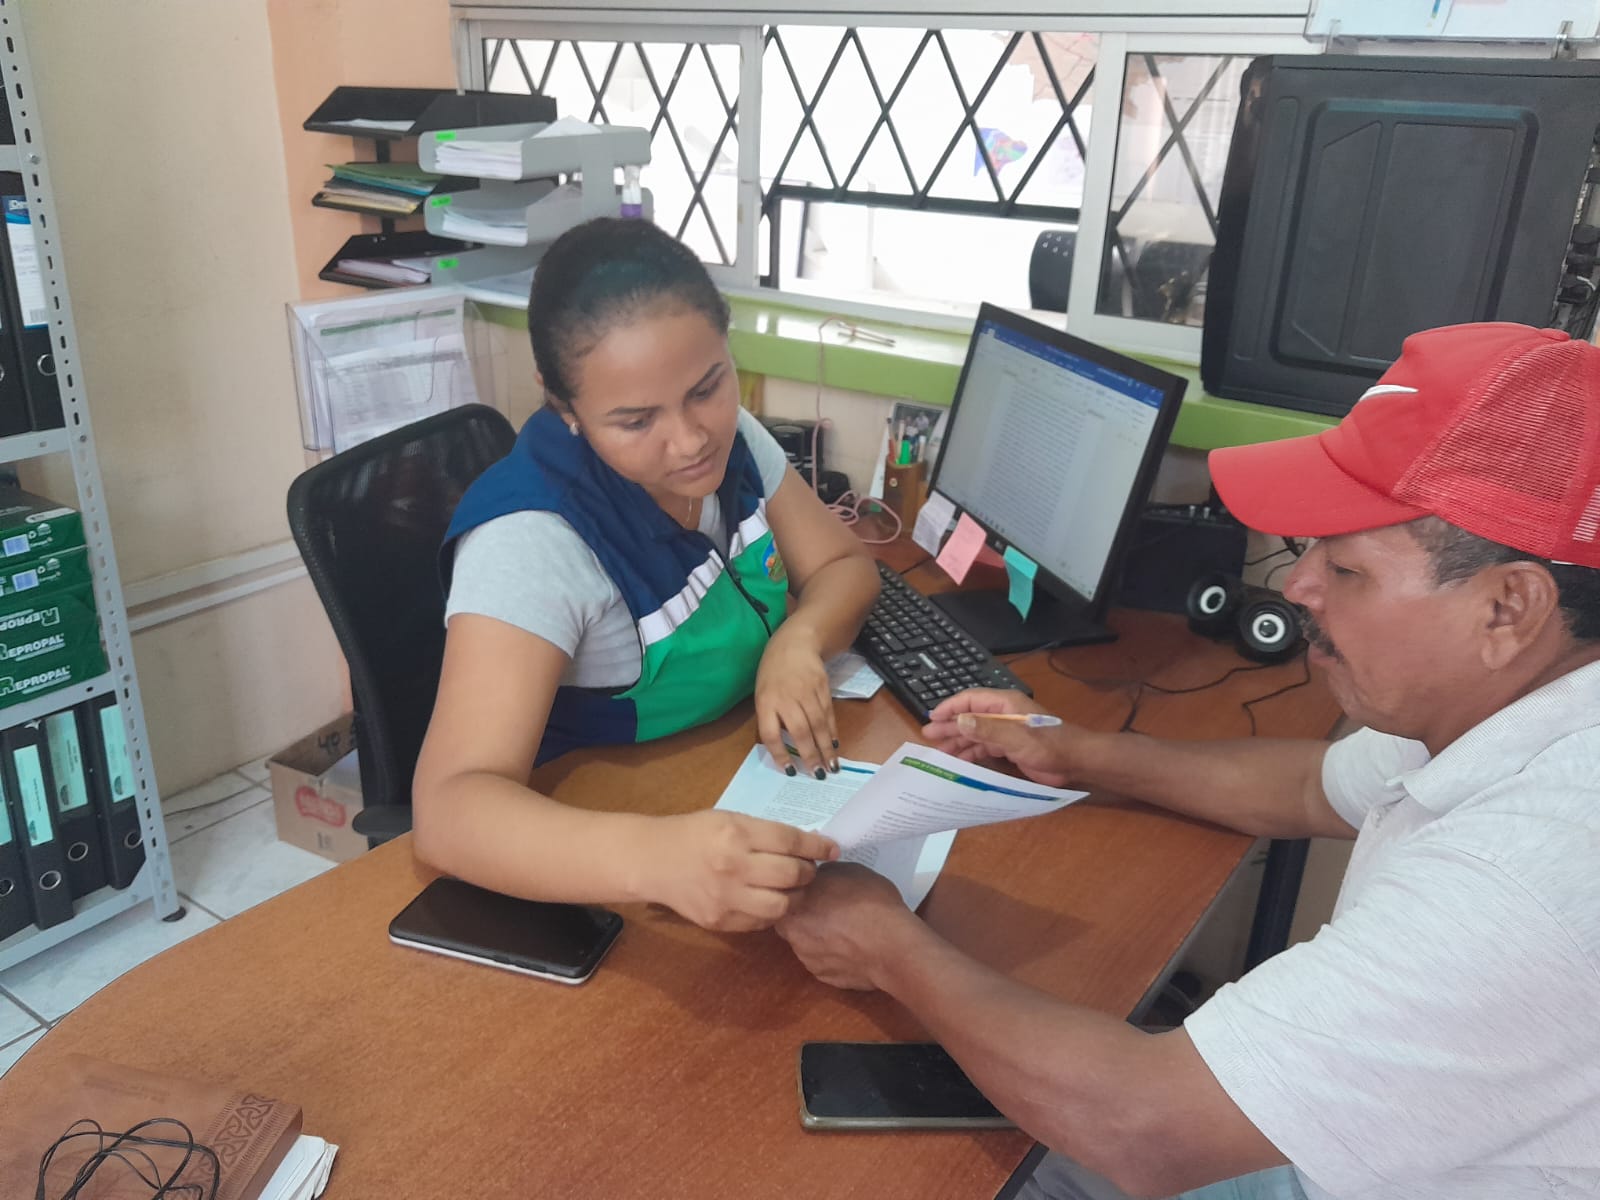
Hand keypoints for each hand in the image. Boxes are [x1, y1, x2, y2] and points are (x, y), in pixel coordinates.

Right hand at [650, 810, 838, 932]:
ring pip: (781, 905)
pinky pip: (760, 921)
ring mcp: (726, 898)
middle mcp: (733, 866)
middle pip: (791, 875)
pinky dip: (771, 911)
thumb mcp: (730, 820)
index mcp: (736, 834)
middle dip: (809, 872)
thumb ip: (766, 832)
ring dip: (795, 896)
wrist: (654, 861)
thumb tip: (808, 844)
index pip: (790, 841)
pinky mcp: (720, 921)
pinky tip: (769, 899)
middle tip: (809, 870)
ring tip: (793, 888)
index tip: (832, 849)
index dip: (817, 847)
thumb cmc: (695, 834)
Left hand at [753, 623, 837, 778]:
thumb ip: (771, 718)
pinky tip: (834, 745)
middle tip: (818, 774)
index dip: (780, 754)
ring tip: (831, 766)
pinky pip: (828, 714)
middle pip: (800, 730)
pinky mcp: (822, 687)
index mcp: (765, 701)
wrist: (794, 643)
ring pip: (817, 724)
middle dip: (810, 755)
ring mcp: (806, 691)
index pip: (770, 733)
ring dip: (825, 747)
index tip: (790, 770)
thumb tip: (784, 749)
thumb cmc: (773, 674)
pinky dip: (832, 731)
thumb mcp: (763, 694)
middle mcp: (786, 697)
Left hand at [775, 862, 918, 989]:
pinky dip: (831, 955)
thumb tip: (818, 878)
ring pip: (804, 943)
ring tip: (844, 930)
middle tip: (827, 908)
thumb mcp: (848, 870)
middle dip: (803, 915)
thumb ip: (824, 874)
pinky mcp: (822, 976)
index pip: (783, 895)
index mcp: (794, 903)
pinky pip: (821, 961)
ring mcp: (806, 958)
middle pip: (789, 921)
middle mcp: (792, 933)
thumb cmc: (871, 903)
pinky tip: (851, 947)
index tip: (813, 889)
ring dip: (817, 936)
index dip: (798, 891)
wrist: (893, 946)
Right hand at [922, 689, 1092, 789]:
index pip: (970, 700)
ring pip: (975, 733)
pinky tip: (960, 761)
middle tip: (928, 737)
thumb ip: (987, 728)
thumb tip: (959, 720)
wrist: (1074, 761)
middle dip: (949, 726)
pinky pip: (984, 747)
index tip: (932, 718)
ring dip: (958, 741)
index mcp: (1004, 704)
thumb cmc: (1048, 745)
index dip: (950, 708)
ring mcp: (1006, 730)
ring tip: (940, 753)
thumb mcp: (1016, 737)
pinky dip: (971, 753)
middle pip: (969, 717)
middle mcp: (1002, 714)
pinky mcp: (1010, 746)